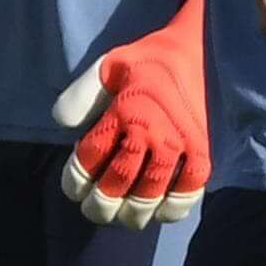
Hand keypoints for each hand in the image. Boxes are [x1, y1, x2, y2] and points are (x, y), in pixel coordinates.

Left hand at [51, 0, 208, 226]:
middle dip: (100, 205)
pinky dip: (171, 209)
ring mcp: (179, 146)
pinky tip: (158, 211)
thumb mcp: (108, 65)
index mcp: (125, 111)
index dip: (76, 180)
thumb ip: (82, 94)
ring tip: (122, 216)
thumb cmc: (149, 60)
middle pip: (118, 183)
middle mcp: (151, 132)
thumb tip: (63, 125)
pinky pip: (187, 193)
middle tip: (93, 211)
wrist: (200, 48)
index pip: (91, 158)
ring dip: (132, 213)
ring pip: (150, 195)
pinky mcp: (202, 152)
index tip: (74, 188)